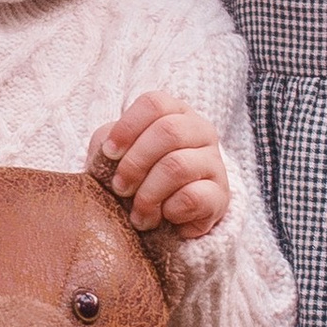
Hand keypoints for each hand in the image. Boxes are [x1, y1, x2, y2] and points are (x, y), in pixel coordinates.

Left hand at [91, 93, 229, 236]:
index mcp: (175, 113)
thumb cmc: (137, 180)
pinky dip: (170, 210)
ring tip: (139, 213)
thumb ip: (107, 143)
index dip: (127, 127)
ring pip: (178, 165)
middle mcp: (201, 131)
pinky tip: (164, 217)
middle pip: (168, 131)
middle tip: (120, 188)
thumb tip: (107, 147)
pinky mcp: (220, 196)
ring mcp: (215, 163)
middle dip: (135, 163)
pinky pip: (193, 197)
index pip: (154, 104)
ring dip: (148, 194)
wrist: (161, 222)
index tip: (109, 153)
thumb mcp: (116, 156)